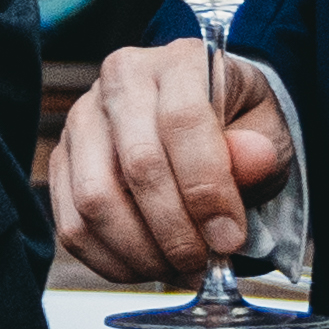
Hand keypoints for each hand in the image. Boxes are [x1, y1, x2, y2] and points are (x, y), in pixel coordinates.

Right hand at [48, 35, 293, 276]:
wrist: (201, 123)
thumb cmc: (236, 126)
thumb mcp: (266, 131)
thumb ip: (260, 149)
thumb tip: (250, 159)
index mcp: (177, 61)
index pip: (183, 121)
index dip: (207, 189)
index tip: (228, 238)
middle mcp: (120, 81)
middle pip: (138, 165)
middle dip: (176, 230)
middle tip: (204, 262)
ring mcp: (83, 121)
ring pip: (96, 200)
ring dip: (142, 251)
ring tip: (177, 267)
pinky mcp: (62, 161)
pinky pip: (72, 225)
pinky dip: (111, 260)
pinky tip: (147, 265)